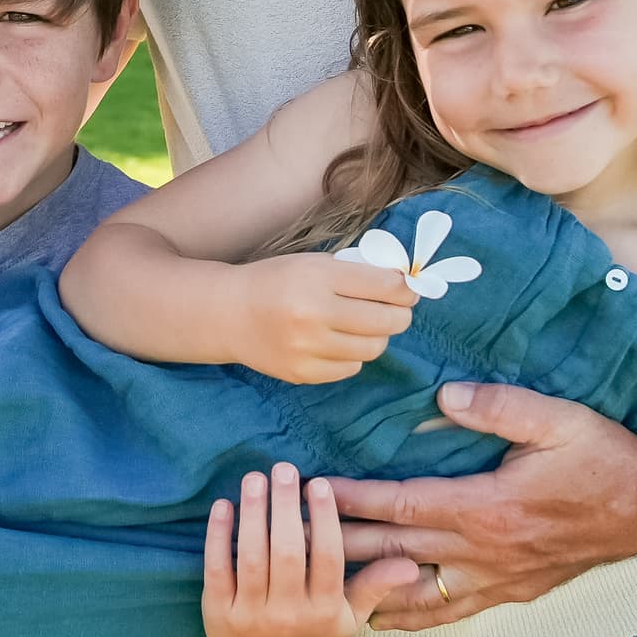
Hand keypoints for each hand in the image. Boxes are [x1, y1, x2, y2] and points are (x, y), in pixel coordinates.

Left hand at [199, 463, 419, 636]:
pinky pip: (217, 568)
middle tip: (284, 468)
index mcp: (324, 611)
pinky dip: (218, 536)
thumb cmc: (312, 636)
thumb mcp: (348, 617)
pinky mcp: (218, 612)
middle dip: (285, 507)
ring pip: (251, 557)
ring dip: (253, 514)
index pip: (328, 558)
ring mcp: (250, 614)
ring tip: (256, 479)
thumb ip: (375, 587)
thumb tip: (411, 562)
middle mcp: (288, 614)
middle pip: (287, 553)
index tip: (319, 484)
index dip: (324, 519)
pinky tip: (223, 506)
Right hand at [235, 252, 419, 384]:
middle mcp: (313, 314)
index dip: (405, 289)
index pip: (385, 285)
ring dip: (378, 336)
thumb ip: (357, 272)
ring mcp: (307, 348)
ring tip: (366, 326)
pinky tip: (339, 342)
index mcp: (317, 278)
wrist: (228, 314)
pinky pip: (351, 368)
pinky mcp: (302, 372)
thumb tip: (405, 285)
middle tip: (397, 310)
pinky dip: (353, 355)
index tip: (408, 291)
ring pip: (373, 348)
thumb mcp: (313, 264)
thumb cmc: (276, 282)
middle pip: (386, 320)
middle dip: (400, 315)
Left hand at [330, 388, 636, 626]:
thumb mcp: (558, 419)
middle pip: (395, 551)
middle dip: (338, 543)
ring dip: (365, 590)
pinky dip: (412, 617)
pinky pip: (451, 612)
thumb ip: (499, 407)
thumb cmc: (604, 456)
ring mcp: (497, 579)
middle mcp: (485, 553)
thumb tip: (443, 397)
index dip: (352, 499)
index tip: (311, 490)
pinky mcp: (511, 593)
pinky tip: (383, 618)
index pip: (402, 504)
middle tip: (289, 538)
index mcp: (488, 508)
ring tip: (317, 587)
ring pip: (415, 594)